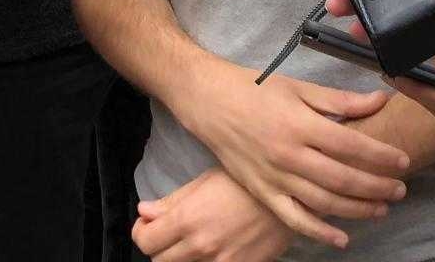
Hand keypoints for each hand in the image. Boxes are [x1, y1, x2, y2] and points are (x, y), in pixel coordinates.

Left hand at [132, 168, 294, 260]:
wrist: (292, 196)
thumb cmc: (247, 181)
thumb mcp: (206, 182)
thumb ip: (172, 201)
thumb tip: (144, 211)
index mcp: (189, 218)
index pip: (145, 241)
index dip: (142, 232)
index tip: (148, 224)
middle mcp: (201, 245)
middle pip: (159, 261)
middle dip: (159, 246)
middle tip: (169, 233)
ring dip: (180, 258)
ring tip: (191, 240)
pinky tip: (213, 250)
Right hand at [182, 65, 407, 248]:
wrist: (210, 102)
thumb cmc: (255, 89)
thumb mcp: (299, 86)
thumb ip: (340, 100)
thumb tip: (378, 100)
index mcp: (300, 123)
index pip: (351, 145)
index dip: (381, 155)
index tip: (403, 160)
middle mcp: (288, 154)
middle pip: (342, 178)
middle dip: (376, 186)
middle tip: (401, 189)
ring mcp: (274, 177)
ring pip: (323, 202)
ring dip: (357, 209)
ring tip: (382, 208)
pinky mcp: (262, 191)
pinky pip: (293, 218)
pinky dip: (318, 232)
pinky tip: (341, 238)